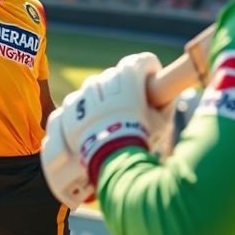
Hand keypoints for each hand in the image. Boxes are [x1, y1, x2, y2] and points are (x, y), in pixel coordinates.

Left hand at [41, 53, 173, 208]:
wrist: (115, 172)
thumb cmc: (141, 146)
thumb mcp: (162, 124)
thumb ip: (165, 103)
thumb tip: (167, 90)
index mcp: (128, 90)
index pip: (137, 62)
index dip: (147, 65)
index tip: (152, 72)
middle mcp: (103, 93)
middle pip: (113, 74)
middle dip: (123, 81)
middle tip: (130, 97)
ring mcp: (82, 105)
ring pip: (90, 86)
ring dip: (99, 94)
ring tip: (107, 110)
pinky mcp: (66, 118)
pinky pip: (71, 102)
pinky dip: (78, 107)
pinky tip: (86, 116)